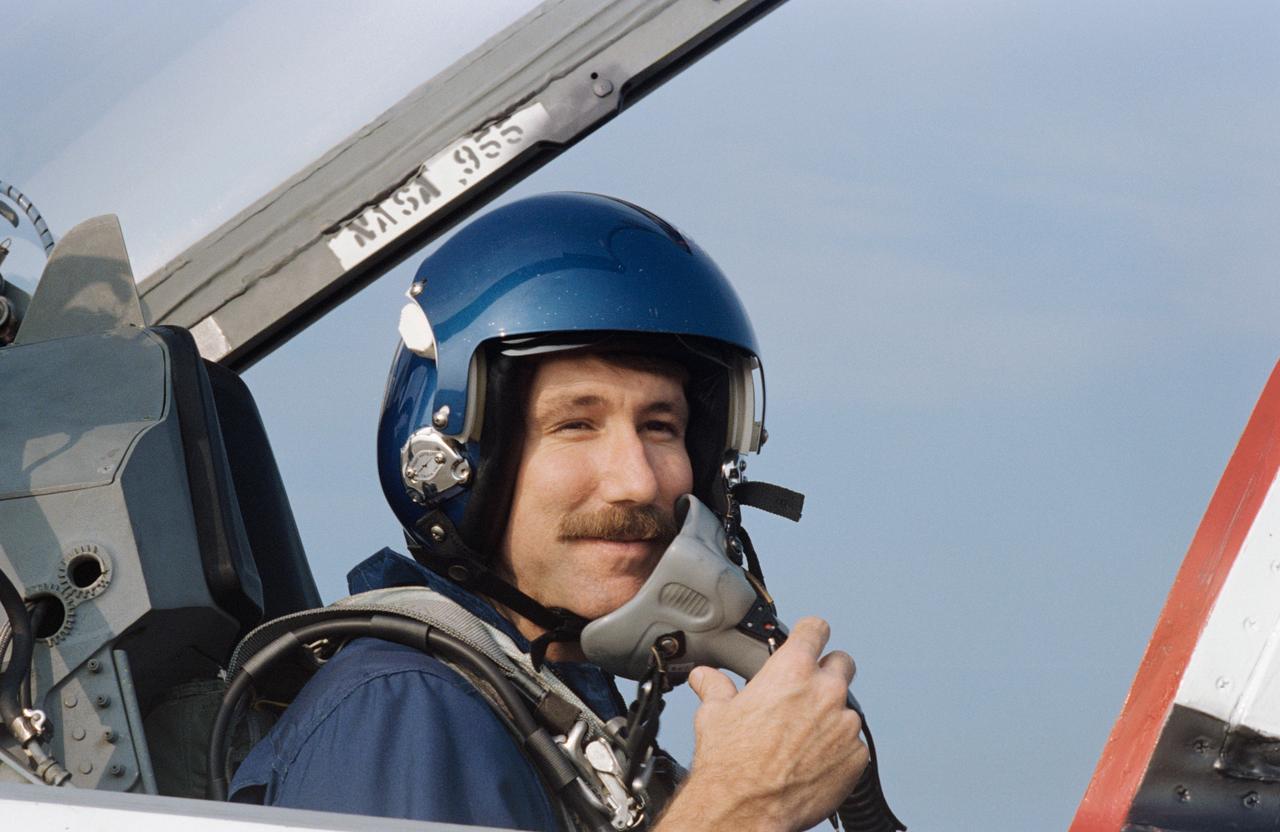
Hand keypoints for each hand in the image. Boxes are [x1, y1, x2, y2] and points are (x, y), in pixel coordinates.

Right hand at [655, 617, 868, 831]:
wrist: (746, 809)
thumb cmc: (731, 764)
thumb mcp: (714, 714)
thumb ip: (715, 687)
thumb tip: (705, 677)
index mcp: (792, 670)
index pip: (815, 629)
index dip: (809, 632)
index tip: (808, 638)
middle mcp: (824, 691)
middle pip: (841, 662)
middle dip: (826, 672)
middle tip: (805, 692)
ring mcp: (844, 724)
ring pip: (847, 707)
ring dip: (830, 716)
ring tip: (801, 738)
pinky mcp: (856, 756)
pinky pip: (853, 743)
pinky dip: (837, 749)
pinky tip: (811, 761)